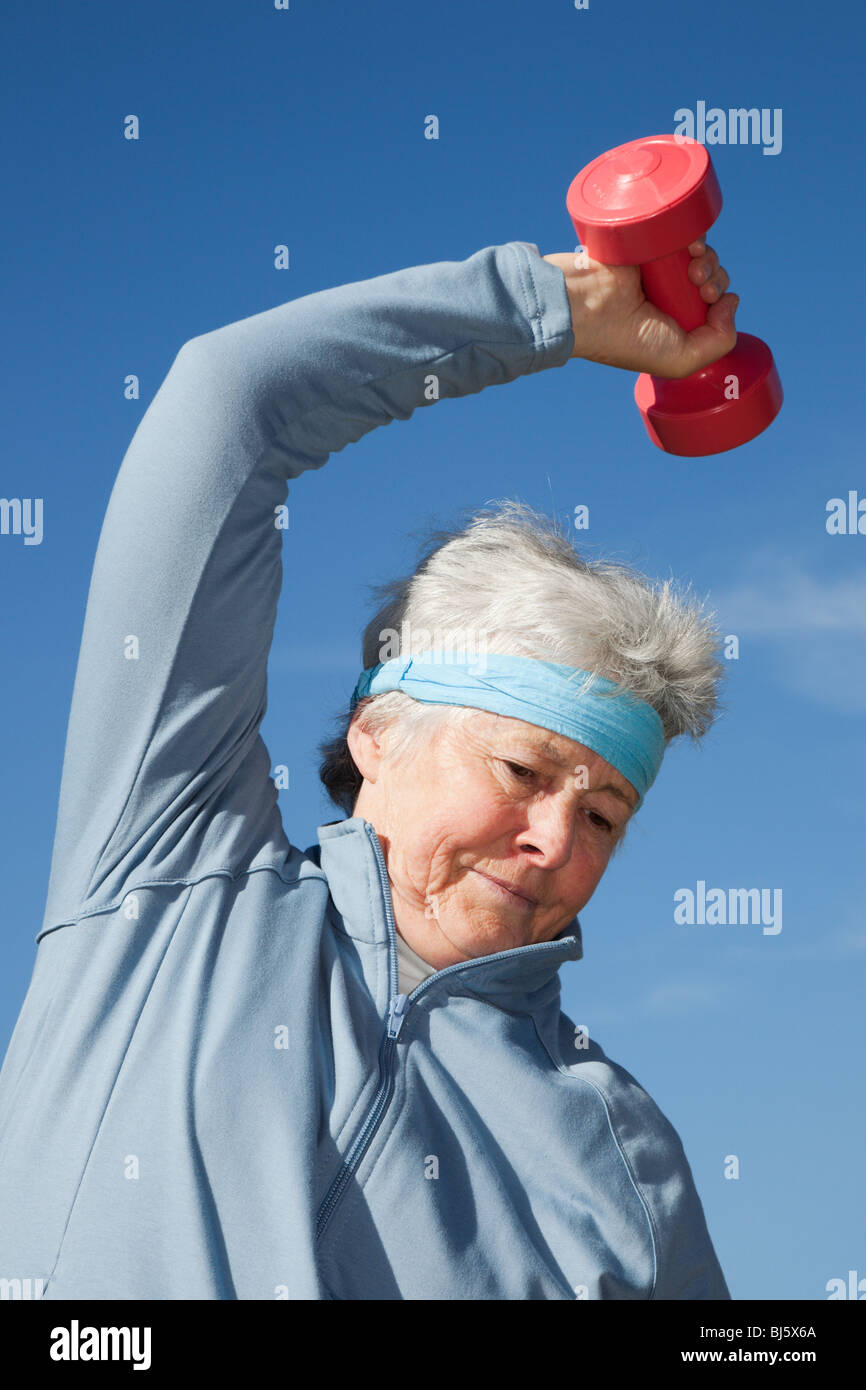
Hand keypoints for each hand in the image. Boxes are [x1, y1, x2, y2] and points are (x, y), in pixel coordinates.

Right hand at [541, 241, 737, 378]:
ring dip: (710, 261)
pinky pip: (686, 231)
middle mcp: (669, 294)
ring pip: (703, 255)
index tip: (711, 303)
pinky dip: (698, 237)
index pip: (712, 304)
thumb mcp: (681, 360)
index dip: (721, 300)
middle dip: (716, 280)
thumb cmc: (628, 340)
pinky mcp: (651, 242)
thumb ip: (719, 343)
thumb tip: (733, 300)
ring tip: (693, 270)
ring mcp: (660, 267)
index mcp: (675, 321)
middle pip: (712, 277)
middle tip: (701, 288)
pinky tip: (692, 247)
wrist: (588, 309)